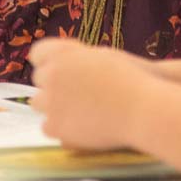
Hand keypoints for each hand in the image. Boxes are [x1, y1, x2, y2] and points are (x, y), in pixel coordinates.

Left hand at [29, 37, 154, 150]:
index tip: (62, 69)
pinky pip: (47, 127)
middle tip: (75, 92)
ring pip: (38, 104)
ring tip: (79, 110)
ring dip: (53, 105)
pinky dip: (61, 127)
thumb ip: (77, 59)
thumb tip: (61, 65)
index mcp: (62, 53)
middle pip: (38, 78)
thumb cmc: (129, 79)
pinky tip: (80, 126)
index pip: (39, 52)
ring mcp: (50, 102)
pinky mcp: (55, 126)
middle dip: (52, 83)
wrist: (142, 109)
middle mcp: (51, 75)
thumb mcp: (102, 56)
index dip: (50, 60)